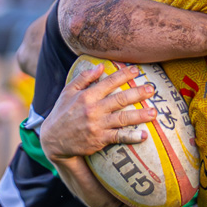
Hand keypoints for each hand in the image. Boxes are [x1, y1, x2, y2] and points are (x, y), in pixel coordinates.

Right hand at [40, 65, 154, 159]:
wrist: (53, 140)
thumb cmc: (62, 113)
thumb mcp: (67, 92)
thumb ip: (83, 78)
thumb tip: (100, 66)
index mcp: (86, 96)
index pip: (108, 82)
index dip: (124, 75)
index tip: (137, 70)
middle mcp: (93, 109)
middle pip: (119, 99)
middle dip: (137, 93)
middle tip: (152, 89)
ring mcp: (97, 125)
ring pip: (122, 118)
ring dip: (140, 115)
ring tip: (154, 112)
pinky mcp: (99, 140)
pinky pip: (119, 137)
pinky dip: (132, 136)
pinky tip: (144, 135)